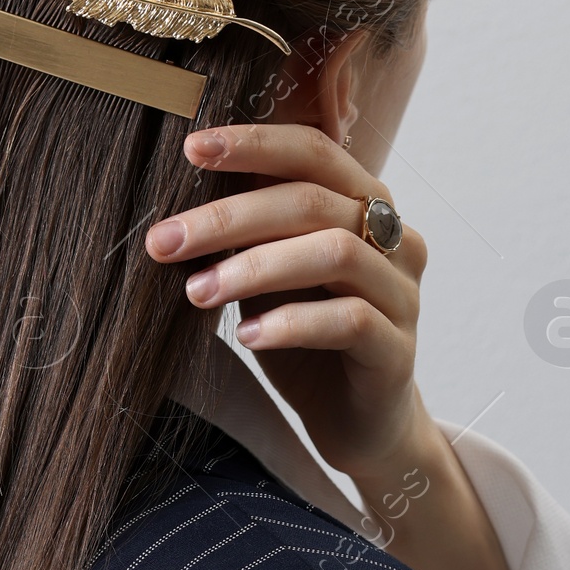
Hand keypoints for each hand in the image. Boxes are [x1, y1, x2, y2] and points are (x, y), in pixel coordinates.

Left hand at [144, 123, 512, 569]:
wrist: (359, 425)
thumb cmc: (308, 342)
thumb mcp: (271, 278)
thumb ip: (248, 237)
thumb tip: (176, 205)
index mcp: (365, 207)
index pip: (314, 151)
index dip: (255, 144)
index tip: (190, 148)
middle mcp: (395, 240)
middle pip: (314, 201)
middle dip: (231, 216)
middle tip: (166, 240)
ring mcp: (403, 295)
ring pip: (336, 253)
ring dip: (256, 268)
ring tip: (198, 292)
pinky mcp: (399, 352)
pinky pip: (351, 322)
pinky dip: (293, 323)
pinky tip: (249, 336)